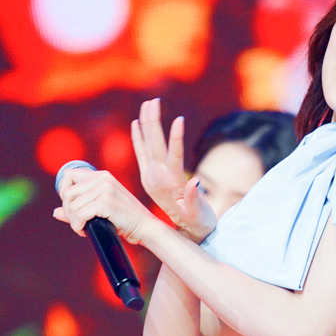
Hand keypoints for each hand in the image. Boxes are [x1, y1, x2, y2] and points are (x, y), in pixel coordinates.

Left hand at [54, 167, 154, 245]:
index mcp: (102, 176)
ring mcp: (105, 189)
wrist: (146, 228)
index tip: (71, 207)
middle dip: (67, 211)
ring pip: (72, 206)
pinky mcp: (106, 202)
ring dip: (73, 221)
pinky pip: (80, 215)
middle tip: (78, 223)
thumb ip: (79, 208)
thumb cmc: (125, 220)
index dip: (64, 192)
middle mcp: (103, 178)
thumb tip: (55, 212)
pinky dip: (78, 226)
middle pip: (67, 193)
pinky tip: (84, 231)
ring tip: (82, 229)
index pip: (68, 175)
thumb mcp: (101, 210)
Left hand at [132, 99, 216, 243]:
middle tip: (154, 101)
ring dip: (148, 123)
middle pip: (155, 145)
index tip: (180, 120)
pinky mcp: (150, 177)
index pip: (172, 156)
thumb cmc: (198, 223)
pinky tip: (136, 122)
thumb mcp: (198, 214)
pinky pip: (142, 153)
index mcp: (169, 184)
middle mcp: (157, 177)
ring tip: (149, 103)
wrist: (185, 233)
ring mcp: (152, 176)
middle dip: (154, 122)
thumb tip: (195, 182)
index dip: (176, 138)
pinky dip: (138, 137)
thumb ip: (194, 199)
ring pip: (148, 145)